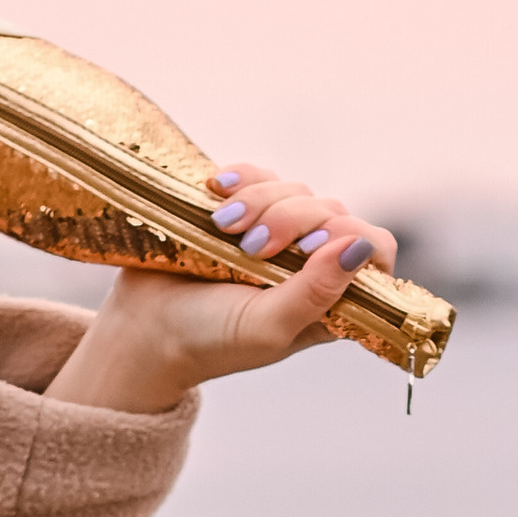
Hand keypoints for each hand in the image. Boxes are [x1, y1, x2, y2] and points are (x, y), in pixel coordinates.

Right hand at [46, 168, 399, 415]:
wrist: (143, 329)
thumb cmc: (209, 341)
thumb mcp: (267, 328)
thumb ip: (316, 294)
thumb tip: (359, 249)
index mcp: (330, 299)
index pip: (374, 251)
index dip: (354, 239)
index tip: (315, 246)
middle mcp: (309, 265)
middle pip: (333, 213)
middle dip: (293, 220)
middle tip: (250, 248)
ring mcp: (277, 235)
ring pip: (296, 190)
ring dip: (261, 200)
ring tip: (223, 226)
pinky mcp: (242, 209)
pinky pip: (259, 175)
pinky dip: (241, 176)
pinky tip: (216, 189)